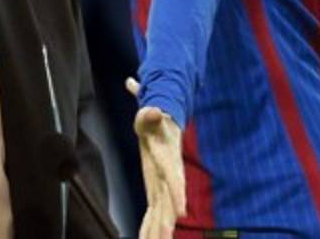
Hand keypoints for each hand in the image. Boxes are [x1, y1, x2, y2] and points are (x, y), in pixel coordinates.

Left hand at [126, 77, 185, 238]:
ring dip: (158, 231)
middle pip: (168, 204)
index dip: (176, 197)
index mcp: (167, 160)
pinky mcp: (155, 189)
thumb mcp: (148, 114)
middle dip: (166, 224)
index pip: (174, 180)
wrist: (163, 124)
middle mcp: (167, 176)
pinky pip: (154, 212)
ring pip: (162, 213)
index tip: (180, 214)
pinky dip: (150, 227)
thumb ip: (146, 110)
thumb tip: (140, 95)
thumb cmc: (153, 120)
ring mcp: (162, 185)